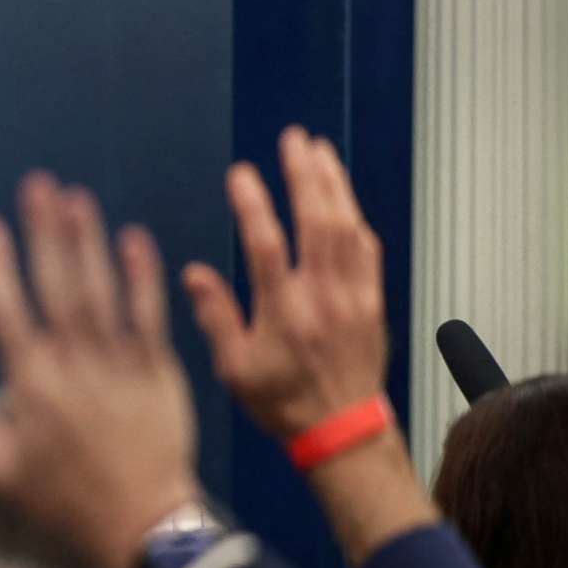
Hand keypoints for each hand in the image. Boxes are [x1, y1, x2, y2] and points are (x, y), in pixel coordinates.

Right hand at [0, 174, 200, 567]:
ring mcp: (119, 367)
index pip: (7, 314)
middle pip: (56, 288)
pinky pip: (150, 316)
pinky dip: (143, 277)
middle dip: (45, 234)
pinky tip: (134, 239)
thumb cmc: (67, 506)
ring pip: (101, 292)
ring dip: (88, 242)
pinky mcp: (160, 373)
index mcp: (31, 389)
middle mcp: (73, 368)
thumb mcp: (4, 474)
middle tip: (37, 186)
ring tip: (76, 198)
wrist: (147, 528)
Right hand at [183, 128, 386, 439]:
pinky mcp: (373, 302)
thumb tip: (194, 273)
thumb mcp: (234, 370)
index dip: (253, 206)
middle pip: (316, 223)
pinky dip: (354, 218)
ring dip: (334, 186)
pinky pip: (368, 250)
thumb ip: (216, 318)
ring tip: (319, 151)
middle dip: (305, 176)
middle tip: (293, 139)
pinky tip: (343, 198)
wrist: (342, 428)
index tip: (240, 174)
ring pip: (347, 229)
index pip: (266, 247)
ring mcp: (354, 298)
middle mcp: (322, 299)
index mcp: (283, 314)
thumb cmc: (281, 402)